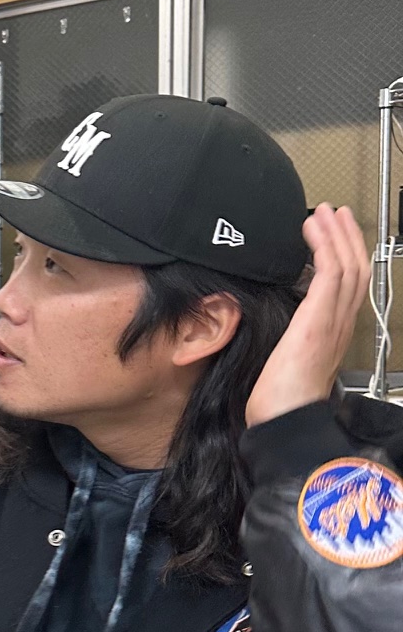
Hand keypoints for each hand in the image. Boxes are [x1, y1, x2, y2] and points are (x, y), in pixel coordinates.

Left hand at [246, 204, 371, 426]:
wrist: (286, 419)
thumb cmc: (281, 400)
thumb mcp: (287, 361)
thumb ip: (289, 340)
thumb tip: (275, 327)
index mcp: (334, 333)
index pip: (349, 287)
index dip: (346, 258)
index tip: (334, 236)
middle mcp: (341, 324)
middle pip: (357, 270)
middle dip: (347, 238)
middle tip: (335, 213)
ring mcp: (334, 320)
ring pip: (347, 266)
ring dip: (336, 234)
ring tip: (325, 212)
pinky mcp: (320, 318)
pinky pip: (330, 272)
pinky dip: (324, 246)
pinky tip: (313, 229)